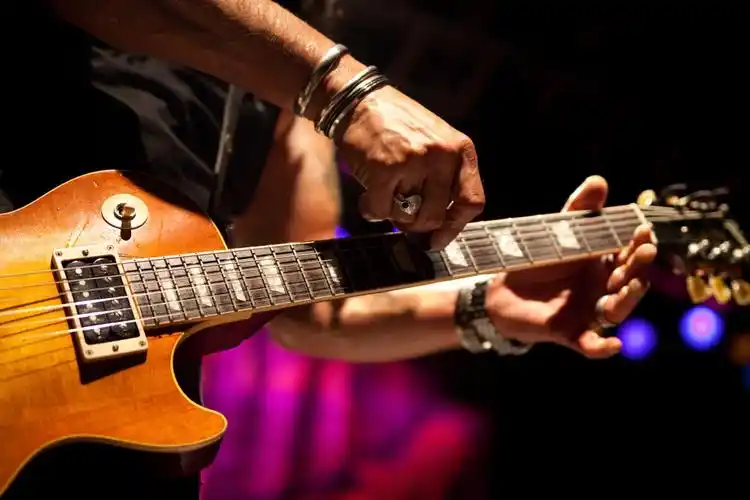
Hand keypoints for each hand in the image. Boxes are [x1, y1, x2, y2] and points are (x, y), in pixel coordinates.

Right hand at [338, 85, 484, 248]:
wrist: (359, 99)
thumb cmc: (395, 124)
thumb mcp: (435, 141)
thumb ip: (443, 177)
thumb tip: (438, 226)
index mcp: (460, 149)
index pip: (472, 201)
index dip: (455, 227)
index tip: (439, 239)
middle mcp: (442, 155)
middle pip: (436, 216)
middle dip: (416, 224)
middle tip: (401, 216)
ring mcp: (414, 162)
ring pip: (408, 216)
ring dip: (392, 214)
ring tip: (384, 195)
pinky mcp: (385, 169)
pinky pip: (382, 212)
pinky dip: (372, 211)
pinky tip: (368, 197)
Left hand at [485, 176, 657, 358]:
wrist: (503, 290)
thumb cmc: (540, 260)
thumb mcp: (559, 232)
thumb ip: (578, 209)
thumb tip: (598, 181)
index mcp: (605, 264)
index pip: (629, 254)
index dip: (638, 244)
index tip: (642, 230)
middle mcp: (604, 290)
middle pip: (630, 281)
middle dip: (637, 267)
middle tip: (643, 252)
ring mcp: (589, 313)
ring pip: (617, 311)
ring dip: (627, 300)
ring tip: (629, 286)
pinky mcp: (570, 333)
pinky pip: (591, 344)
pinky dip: (602, 347)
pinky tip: (613, 345)